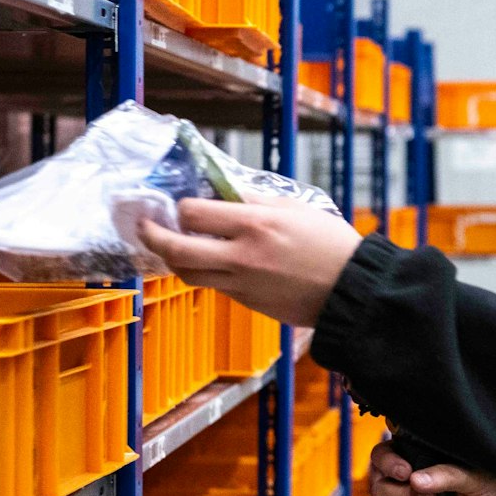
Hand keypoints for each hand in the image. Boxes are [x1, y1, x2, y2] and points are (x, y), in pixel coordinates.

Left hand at [137, 197, 364, 327]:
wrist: (350, 289)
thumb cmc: (331, 245)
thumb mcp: (295, 208)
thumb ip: (254, 201)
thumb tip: (222, 194)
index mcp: (255, 224)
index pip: (193, 213)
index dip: (180, 206)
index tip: (179, 202)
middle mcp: (241, 256)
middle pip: (177, 249)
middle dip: (152, 235)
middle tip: (144, 225)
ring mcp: (241, 283)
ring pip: (187, 273)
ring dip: (172, 258)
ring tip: (170, 245)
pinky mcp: (246, 301)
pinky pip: (213, 284)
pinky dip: (204, 271)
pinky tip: (208, 259)